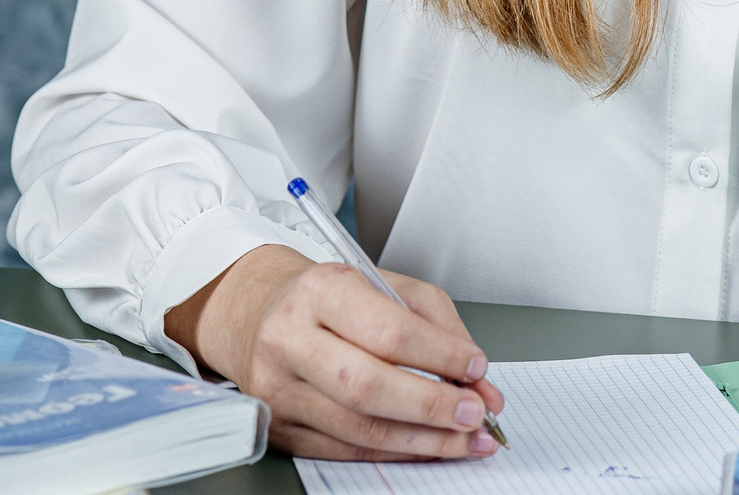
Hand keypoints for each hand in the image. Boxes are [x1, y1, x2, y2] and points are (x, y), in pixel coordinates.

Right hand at [167, 244, 504, 460]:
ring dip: (423, 440)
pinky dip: (395, 453)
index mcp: (320, 290)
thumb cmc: (331, 300)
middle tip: (476, 413)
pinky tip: (427, 446)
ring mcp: (278, 389)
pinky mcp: (278, 428)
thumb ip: (439, 327)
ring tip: (465, 439)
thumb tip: (478, 381)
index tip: (476, 368)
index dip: (440, 355)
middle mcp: (290, 338)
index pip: (388, 330)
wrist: (260, 313)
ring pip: (358, 428)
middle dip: (432, 406)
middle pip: (367, 386)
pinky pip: (345, 450)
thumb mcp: (387, 286)